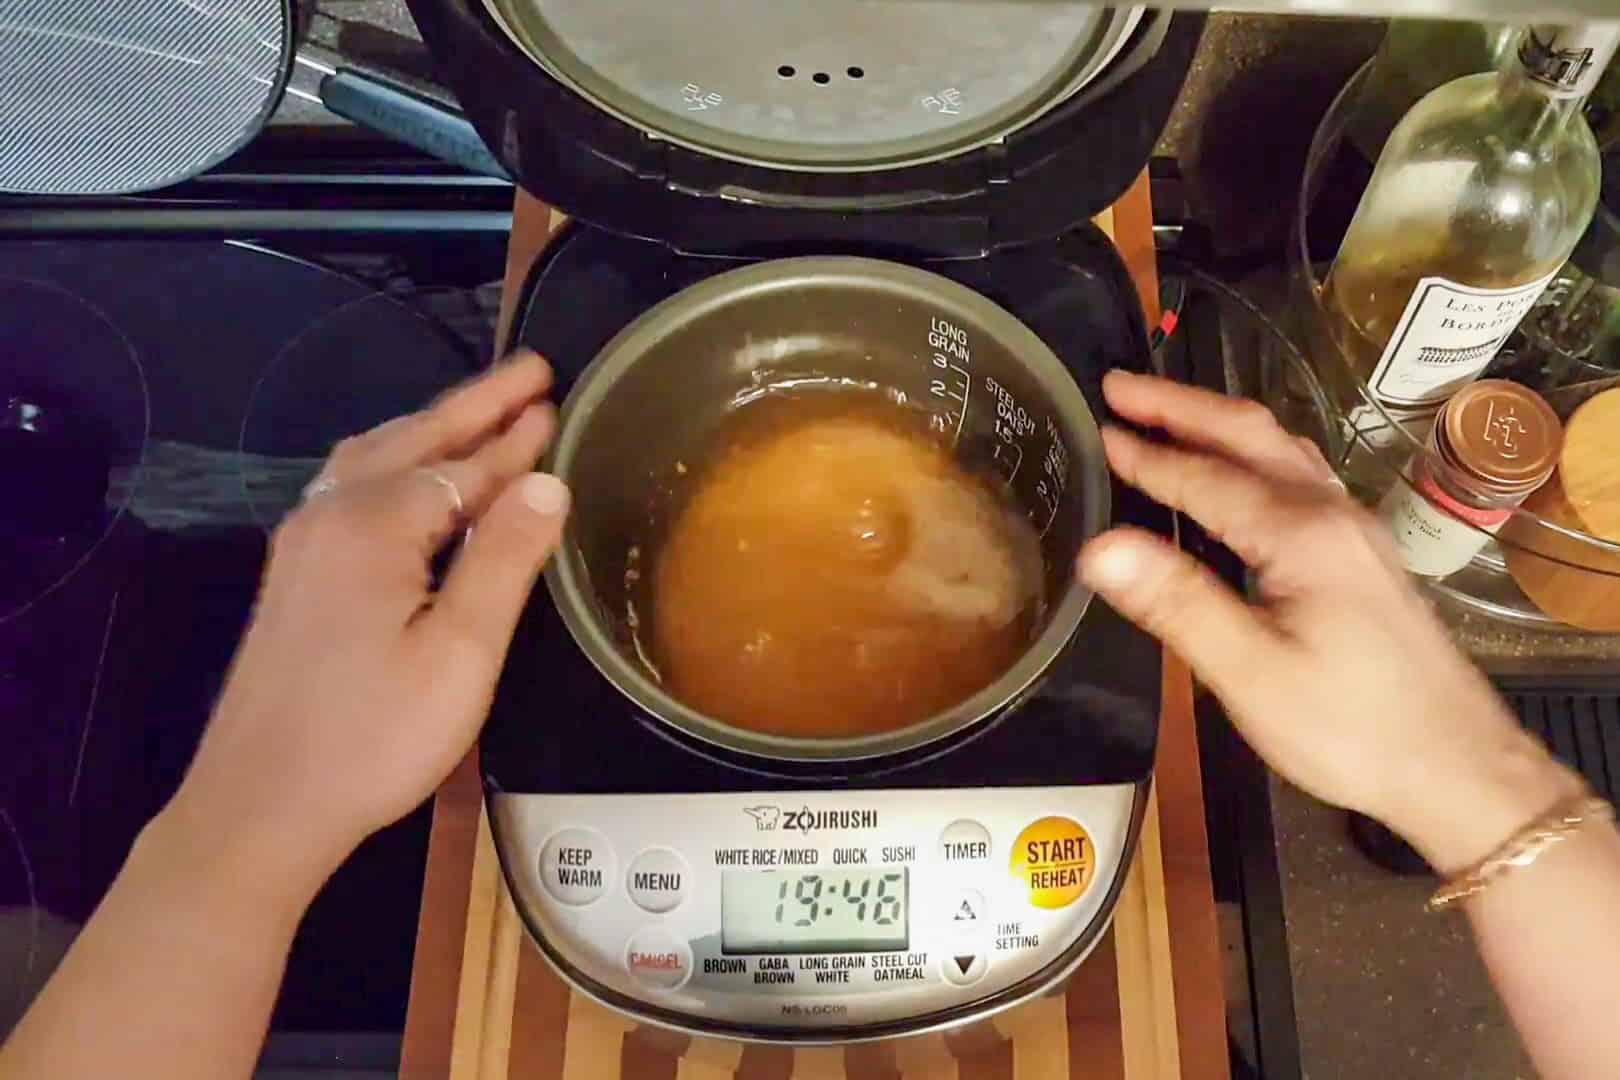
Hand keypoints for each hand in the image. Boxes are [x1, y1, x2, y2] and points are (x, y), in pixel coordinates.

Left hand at [160, 352, 570, 893]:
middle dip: (475, 406)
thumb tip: (547, 480)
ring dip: (431, 428)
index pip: (464, 468)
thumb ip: (505, 560)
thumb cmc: (373, 738)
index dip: (515, 441)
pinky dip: (394, 461)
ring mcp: (301, 544)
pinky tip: (408, 475)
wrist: (261, 805)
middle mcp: (330, 515)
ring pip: (375, 458)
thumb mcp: (460, 654)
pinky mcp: (293, 576)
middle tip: (531, 371)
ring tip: (479, 410)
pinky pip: (350, 486)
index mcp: (375, 525)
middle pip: (414, 441)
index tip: (558, 403)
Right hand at [1077, 371, 1574, 871]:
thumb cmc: (1350, 728)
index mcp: (1299, 534)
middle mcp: (1330, 515)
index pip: (1205, 477)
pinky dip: (1251, 457)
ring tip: (1166, 415)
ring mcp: (1354, 532)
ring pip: (1280, 452)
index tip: (1096, 429)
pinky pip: (1297, 479)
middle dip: (1181, 406)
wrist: (1458, 767)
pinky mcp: (1363, 558)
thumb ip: (1176, 603)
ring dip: (1218, 424)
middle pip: (1249, 436)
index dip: (1146, 455)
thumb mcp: (1251, 673)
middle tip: (1119, 385)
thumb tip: (1098, 547)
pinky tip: (1237, 478)